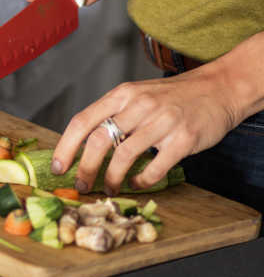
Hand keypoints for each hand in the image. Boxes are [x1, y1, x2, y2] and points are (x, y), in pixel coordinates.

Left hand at [49, 63, 238, 191]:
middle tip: (81, 185)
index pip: (83, 120)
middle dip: (85, 167)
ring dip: (111, 178)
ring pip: (124, 155)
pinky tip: (137, 184)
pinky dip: (142, 181)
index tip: (58, 167)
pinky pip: (155, 167)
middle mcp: (139, 105)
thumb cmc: (172, 96)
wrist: (217, 88)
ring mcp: (161, 122)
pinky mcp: (182, 139)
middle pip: (99, 140)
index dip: (66, 146)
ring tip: (108, 188)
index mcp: (122, 93)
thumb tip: (84, 144)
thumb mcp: (138, 95)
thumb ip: (114, 114)